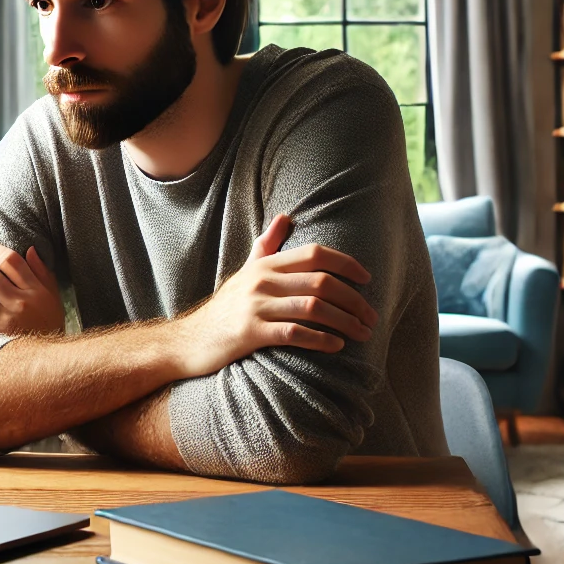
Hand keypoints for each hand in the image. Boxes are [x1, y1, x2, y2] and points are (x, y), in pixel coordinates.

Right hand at [171, 214, 376, 376]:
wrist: (191, 340)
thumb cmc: (226, 307)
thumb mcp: (246, 271)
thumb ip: (267, 245)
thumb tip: (284, 216)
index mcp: (266, 265)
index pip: (315, 254)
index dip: (346, 263)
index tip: (367, 279)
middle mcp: (262, 281)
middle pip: (321, 282)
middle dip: (354, 299)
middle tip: (372, 316)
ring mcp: (256, 307)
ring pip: (313, 308)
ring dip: (345, 321)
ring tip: (362, 333)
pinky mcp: (251, 333)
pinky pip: (294, 333)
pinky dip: (320, 340)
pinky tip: (336, 346)